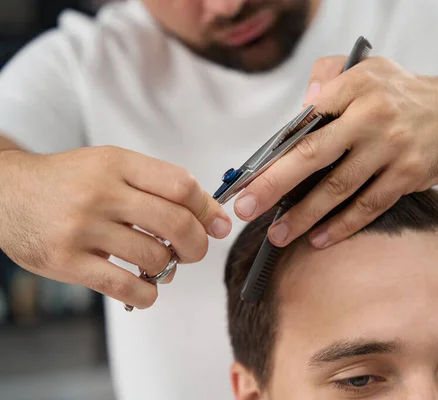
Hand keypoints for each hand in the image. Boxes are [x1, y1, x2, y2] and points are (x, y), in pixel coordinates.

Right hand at [0, 146, 230, 308]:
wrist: (6, 194)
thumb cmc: (67, 182)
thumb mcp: (110, 165)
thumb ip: (156, 185)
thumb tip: (209, 215)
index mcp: (117, 164)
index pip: (181, 185)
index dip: (207, 208)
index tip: (217, 223)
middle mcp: (101, 193)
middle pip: (175, 223)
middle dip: (198, 244)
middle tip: (195, 251)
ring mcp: (82, 228)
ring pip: (154, 257)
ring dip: (169, 268)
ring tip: (161, 265)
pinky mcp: (67, 261)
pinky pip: (124, 286)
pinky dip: (147, 294)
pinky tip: (145, 289)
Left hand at [234, 56, 437, 247]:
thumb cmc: (404, 93)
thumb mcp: (368, 68)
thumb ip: (329, 77)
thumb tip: (302, 110)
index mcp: (355, 88)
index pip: (303, 123)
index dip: (272, 153)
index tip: (245, 178)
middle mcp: (372, 117)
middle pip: (312, 156)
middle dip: (273, 185)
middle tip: (245, 209)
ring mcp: (392, 149)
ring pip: (338, 189)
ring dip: (304, 215)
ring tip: (278, 234)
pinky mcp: (409, 175)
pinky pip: (368, 206)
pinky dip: (341, 226)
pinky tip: (318, 239)